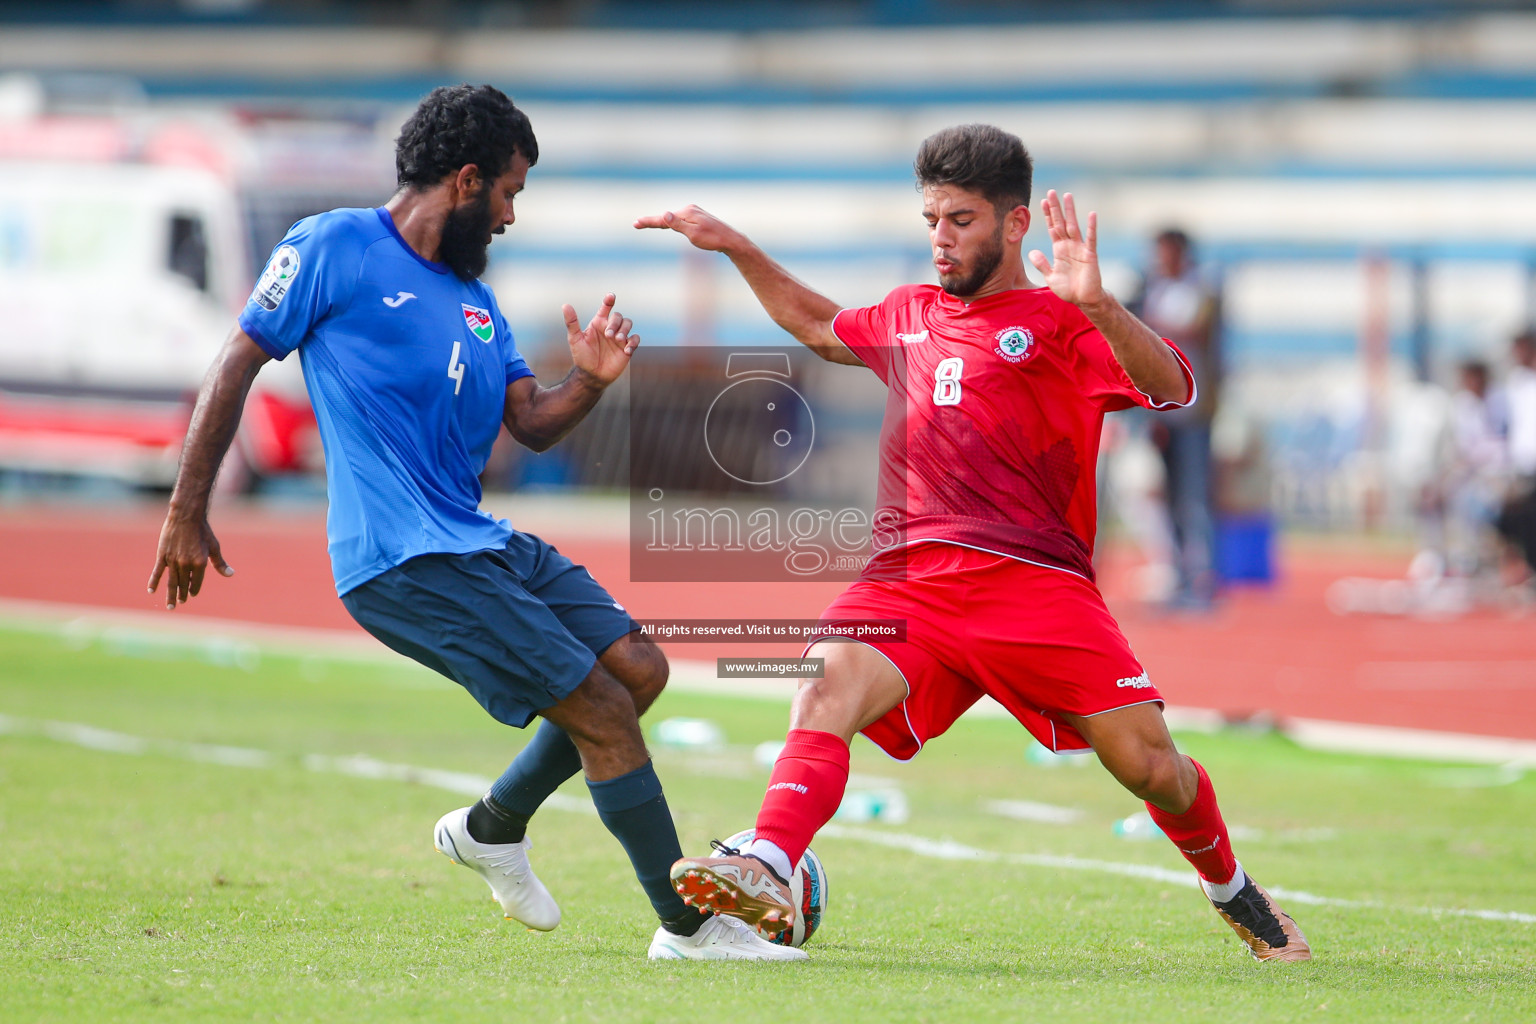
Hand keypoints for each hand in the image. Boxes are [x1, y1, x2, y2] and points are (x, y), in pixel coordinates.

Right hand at [148, 512, 231, 609]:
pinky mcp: (163, 556)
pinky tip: (151, 591)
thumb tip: (230, 574)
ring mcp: (173, 561)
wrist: (186, 516)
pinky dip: (154, 582)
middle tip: (181, 602)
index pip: (196, 583)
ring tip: (171, 605)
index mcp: (200, 563)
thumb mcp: (214, 547)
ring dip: (171, 594)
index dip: (194, 590)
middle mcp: (186, 564)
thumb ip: (220, 563)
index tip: (191, 594)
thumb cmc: (203, 531)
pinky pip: (157, 572)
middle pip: (183, 584)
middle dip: (182, 595)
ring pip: (171, 582)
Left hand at [564, 293, 639, 386]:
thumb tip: (565, 305)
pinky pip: (635, 339)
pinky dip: (632, 342)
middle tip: (609, 335)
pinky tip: (625, 350)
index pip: (605, 308)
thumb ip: (572, 322)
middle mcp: (610, 328)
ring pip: (628, 324)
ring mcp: (620, 338)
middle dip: (615, 323)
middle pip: (618, 316)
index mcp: (598, 323)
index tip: (611, 296)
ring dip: (624, 330)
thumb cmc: (582, 356)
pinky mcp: (627, 347)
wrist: (591, 375)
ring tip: (617, 340)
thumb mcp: (575, 339)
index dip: (609, 300)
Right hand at [633, 205, 740, 252]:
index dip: (649, 222)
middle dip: (652, 221)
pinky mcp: (698, 217)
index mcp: (687, 212)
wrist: (731, 240)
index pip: (663, 219)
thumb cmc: (713, 239)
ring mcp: (695, 212)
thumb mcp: (693, 234)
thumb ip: (677, 224)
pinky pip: (680, 220)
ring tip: (645, 223)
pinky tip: (667, 223)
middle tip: (636, 224)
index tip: (636, 223)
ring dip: (661, 222)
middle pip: (667, 217)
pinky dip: (671, 223)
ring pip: (673, 218)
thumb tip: (664, 214)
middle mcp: (690, 209)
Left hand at [1028, 189, 1108, 310]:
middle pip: (1061, 223)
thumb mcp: (1050, 276)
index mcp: (1059, 249)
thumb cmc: (1068, 289)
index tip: (1042, 202)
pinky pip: (1091, 239)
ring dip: (1070, 211)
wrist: (1083, 300)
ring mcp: (1080, 248)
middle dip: (1056, 208)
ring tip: (1068, 196)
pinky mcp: (1090, 255)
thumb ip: (1042, 264)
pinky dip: (1091, 227)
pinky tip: (1092, 214)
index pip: (1052, 228)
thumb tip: (1031, 252)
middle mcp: (1069, 245)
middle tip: (1052, 192)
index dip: (1047, 216)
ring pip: (1074, 226)